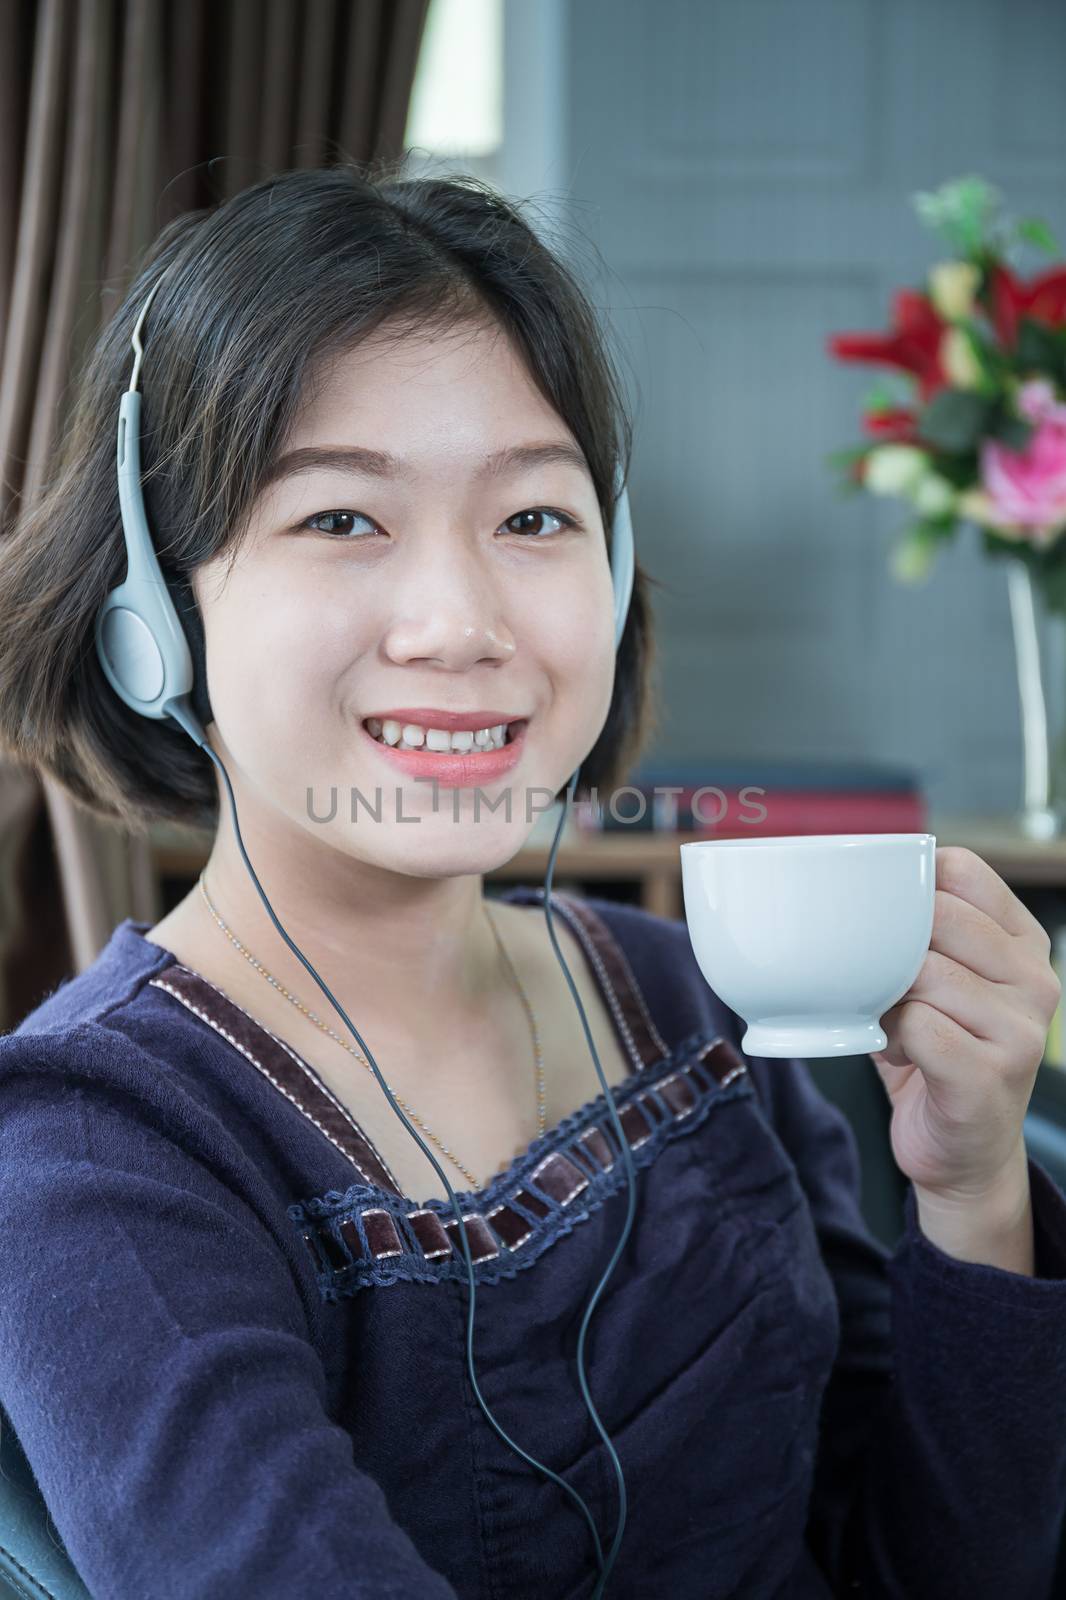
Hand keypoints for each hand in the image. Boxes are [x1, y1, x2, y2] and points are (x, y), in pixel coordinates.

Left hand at [870, 846, 1060, 1203]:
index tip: (884, 921)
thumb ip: (911, 931)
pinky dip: (892, 1038)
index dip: (906, 888)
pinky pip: (919, 1026)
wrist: (963, 1152)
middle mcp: (1035, 978)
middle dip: (889, 948)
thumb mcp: (934, 980)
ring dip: (887, 1000)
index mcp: (1022, 941)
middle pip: (936, 917)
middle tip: (884, 986)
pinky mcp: (993, 1074)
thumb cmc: (936, 1051)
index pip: (961, 870)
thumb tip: (841, 881)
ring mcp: (1021, 1028)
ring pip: (922, 972)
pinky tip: (901, 1055)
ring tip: (895, 1026)